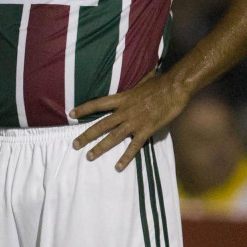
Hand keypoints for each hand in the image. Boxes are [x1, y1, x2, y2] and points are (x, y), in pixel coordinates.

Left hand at [70, 72, 189, 170]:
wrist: (175, 88)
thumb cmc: (160, 82)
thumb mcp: (141, 81)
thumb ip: (134, 85)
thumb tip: (136, 79)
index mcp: (122, 98)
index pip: (97, 104)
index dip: (83, 109)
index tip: (71, 114)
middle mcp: (124, 111)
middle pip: (101, 124)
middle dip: (86, 135)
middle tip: (75, 145)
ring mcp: (135, 122)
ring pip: (113, 137)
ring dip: (100, 147)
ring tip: (89, 156)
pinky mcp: (146, 130)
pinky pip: (134, 146)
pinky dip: (126, 157)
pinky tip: (118, 167)